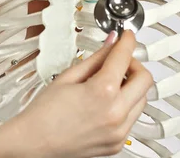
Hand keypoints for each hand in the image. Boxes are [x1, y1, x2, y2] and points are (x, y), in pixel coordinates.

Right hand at [1, 30, 152, 157]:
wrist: (34, 142)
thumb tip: (111, 44)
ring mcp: (119, 131)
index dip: (127, 41)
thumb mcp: (68, 77)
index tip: (127, 36)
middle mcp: (116, 113)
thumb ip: (95, 58)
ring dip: (131, 87)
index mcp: (103, 92)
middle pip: (145, 79)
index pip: (124, 57)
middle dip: (134, 65)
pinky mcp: (118, 143)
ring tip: (109, 83)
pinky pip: (131, 118)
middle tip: (119, 61)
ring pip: (142, 99)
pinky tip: (104, 103)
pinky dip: (124, 106)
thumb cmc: (44, 113)